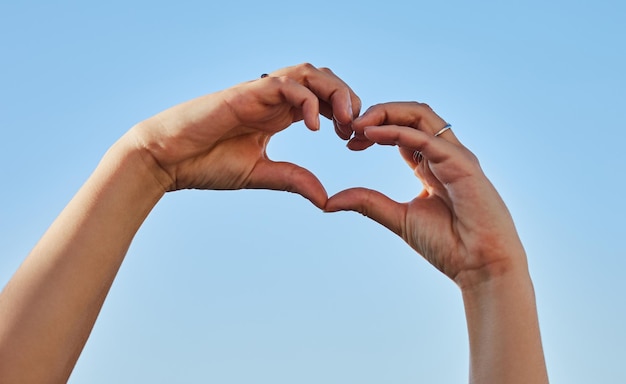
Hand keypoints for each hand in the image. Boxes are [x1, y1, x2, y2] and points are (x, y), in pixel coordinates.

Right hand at [127, 63, 360, 207]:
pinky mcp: (245, 94)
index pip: (323, 100)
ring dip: (333, 92)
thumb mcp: (260, 174)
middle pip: (322, 79)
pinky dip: (305, 100)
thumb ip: (293, 179)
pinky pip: (284, 84)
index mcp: (279, 114)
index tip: (353, 138)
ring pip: (308, 73)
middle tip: (356, 128)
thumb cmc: (206, 164)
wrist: (168, 160)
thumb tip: (326, 198)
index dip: (345, 113)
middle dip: (347, 98)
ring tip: (344, 121)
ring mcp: (259, 93)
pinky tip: (312, 126)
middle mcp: (273, 99)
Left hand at [325, 102, 526, 287]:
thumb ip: (368, 203)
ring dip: (387, 112)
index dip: (373, 128)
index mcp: (430, 164)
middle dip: (378, 112)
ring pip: (421, 115)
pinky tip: (372, 134)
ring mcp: (455, 156)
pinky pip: (426, 138)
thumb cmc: (448, 245)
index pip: (401, 130)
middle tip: (348, 125)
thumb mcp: (398, 218)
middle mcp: (444, 154)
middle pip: (411, 114)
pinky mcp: (462, 164)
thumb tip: (330, 201)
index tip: (347, 140)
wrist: (480, 267)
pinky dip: (396, 131)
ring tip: (358, 123)